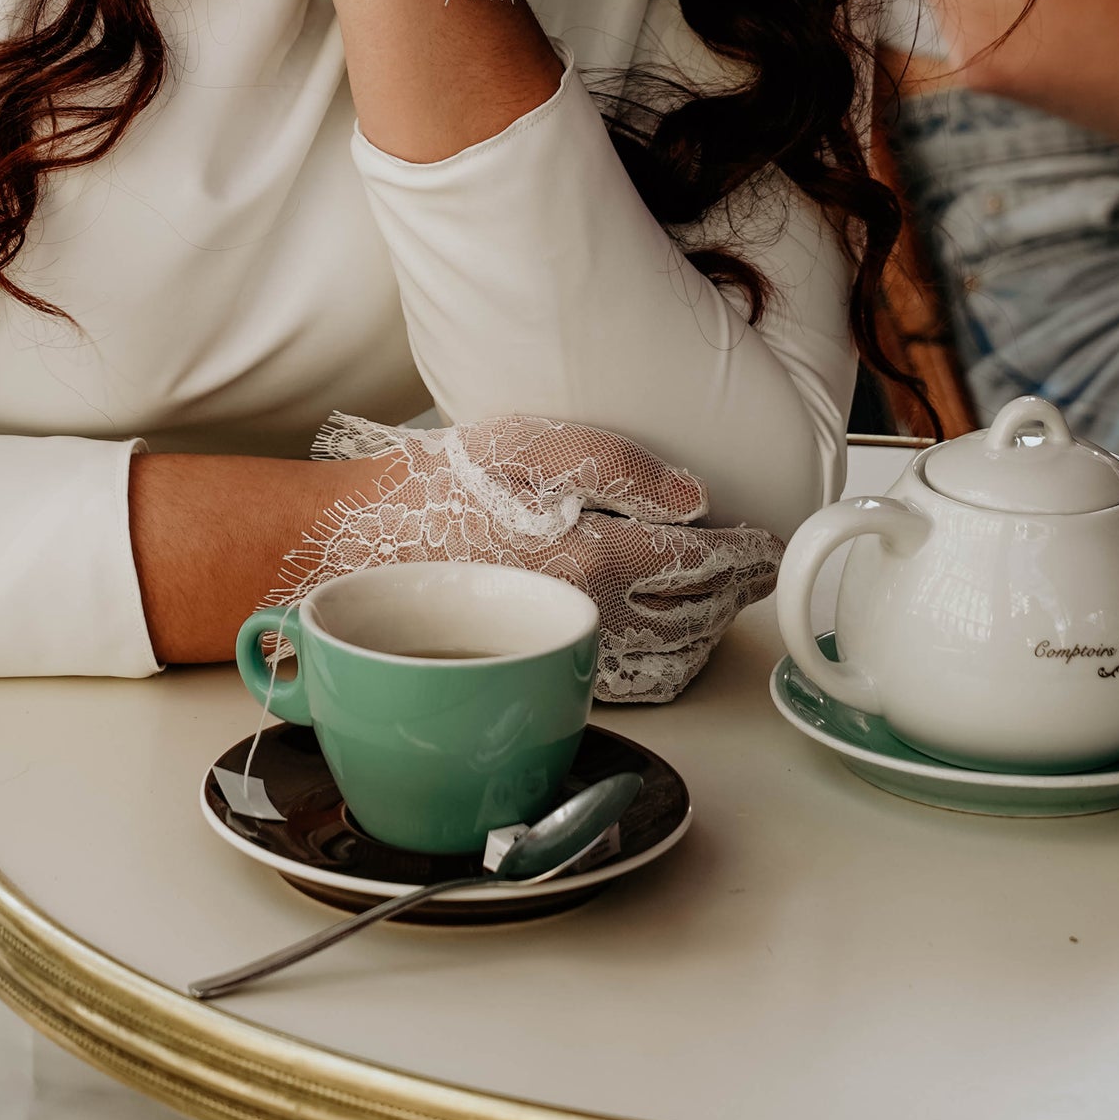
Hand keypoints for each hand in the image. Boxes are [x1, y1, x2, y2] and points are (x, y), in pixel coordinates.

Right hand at [265, 411, 782, 704]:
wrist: (346, 553)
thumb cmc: (427, 489)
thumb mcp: (521, 440)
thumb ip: (614, 461)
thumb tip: (688, 495)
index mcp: (592, 558)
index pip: (699, 561)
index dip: (745, 551)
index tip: (771, 543)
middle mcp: (586, 617)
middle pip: (692, 612)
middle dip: (734, 589)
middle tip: (761, 568)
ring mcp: (558, 650)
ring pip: (664, 653)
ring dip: (705, 629)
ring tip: (724, 601)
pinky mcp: (530, 667)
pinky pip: (620, 678)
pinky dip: (662, 662)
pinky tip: (665, 642)